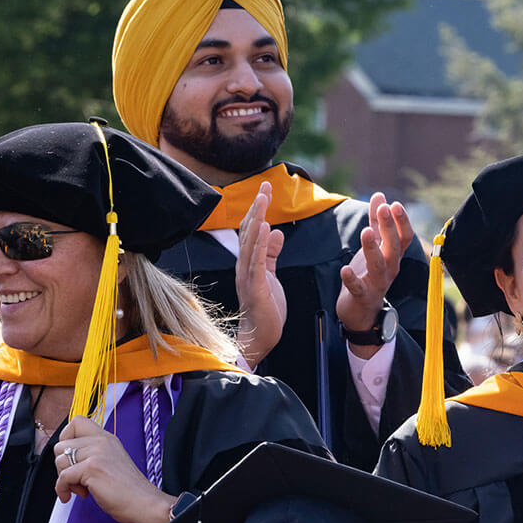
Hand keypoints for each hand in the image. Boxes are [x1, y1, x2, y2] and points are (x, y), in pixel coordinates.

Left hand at [53, 417, 173, 522]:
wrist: (142, 502)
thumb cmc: (127, 488)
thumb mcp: (111, 460)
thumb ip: (92, 452)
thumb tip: (66, 456)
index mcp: (107, 438)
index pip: (77, 421)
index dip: (66, 438)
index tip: (71, 456)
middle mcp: (102, 441)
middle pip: (61, 445)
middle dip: (62, 465)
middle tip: (77, 478)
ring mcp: (97, 454)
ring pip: (59, 460)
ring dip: (64, 479)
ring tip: (81, 487)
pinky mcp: (92, 468)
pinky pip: (63, 477)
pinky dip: (63, 490)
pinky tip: (75, 495)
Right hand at [236, 181, 285, 368]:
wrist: (261, 337)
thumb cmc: (266, 308)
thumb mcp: (271, 275)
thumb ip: (272, 254)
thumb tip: (278, 232)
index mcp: (249, 263)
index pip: (251, 231)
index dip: (257, 210)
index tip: (266, 190)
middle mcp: (244, 266)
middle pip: (249, 231)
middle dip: (257, 207)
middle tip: (265, 185)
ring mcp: (247, 276)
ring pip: (250, 242)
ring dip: (258, 218)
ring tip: (264, 199)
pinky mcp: (255, 287)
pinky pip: (257, 262)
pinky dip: (261, 243)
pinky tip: (267, 227)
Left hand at [336, 193, 413, 355]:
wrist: (362, 310)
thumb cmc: (369, 273)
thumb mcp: (375, 246)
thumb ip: (376, 222)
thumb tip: (380, 196)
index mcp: (394, 256)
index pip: (404, 237)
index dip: (402, 221)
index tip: (394, 204)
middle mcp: (390, 269)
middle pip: (394, 247)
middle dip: (390, 227)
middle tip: (385, 208)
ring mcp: (378, 283)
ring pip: (379, 265)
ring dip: (372, 248)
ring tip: (366, 231)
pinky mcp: (362, 296)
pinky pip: (358, 288)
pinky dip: (351, 279)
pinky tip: (344, 270)